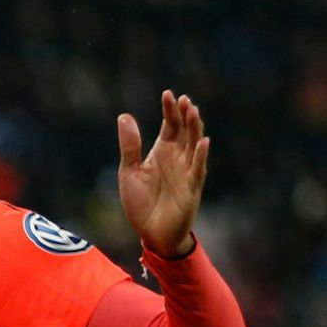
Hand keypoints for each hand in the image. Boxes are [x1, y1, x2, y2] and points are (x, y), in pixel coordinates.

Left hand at [117, 90, 208, 257]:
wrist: (151, 233)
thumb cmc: (141, 203)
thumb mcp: (129, 171)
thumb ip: (129, 145)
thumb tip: (124, 116)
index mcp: (162, 151)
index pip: (169, 125)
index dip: (169, 109)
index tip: (167, 93)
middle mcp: (177, 158)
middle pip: (184, 130)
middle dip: (184, 114)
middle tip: (183, 99)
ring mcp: (187, 171)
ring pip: (194, 144)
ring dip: (194, 128)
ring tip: (193, 111)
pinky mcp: (192, 187)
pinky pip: (198, 169)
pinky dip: (200, 156)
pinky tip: (202, 142)